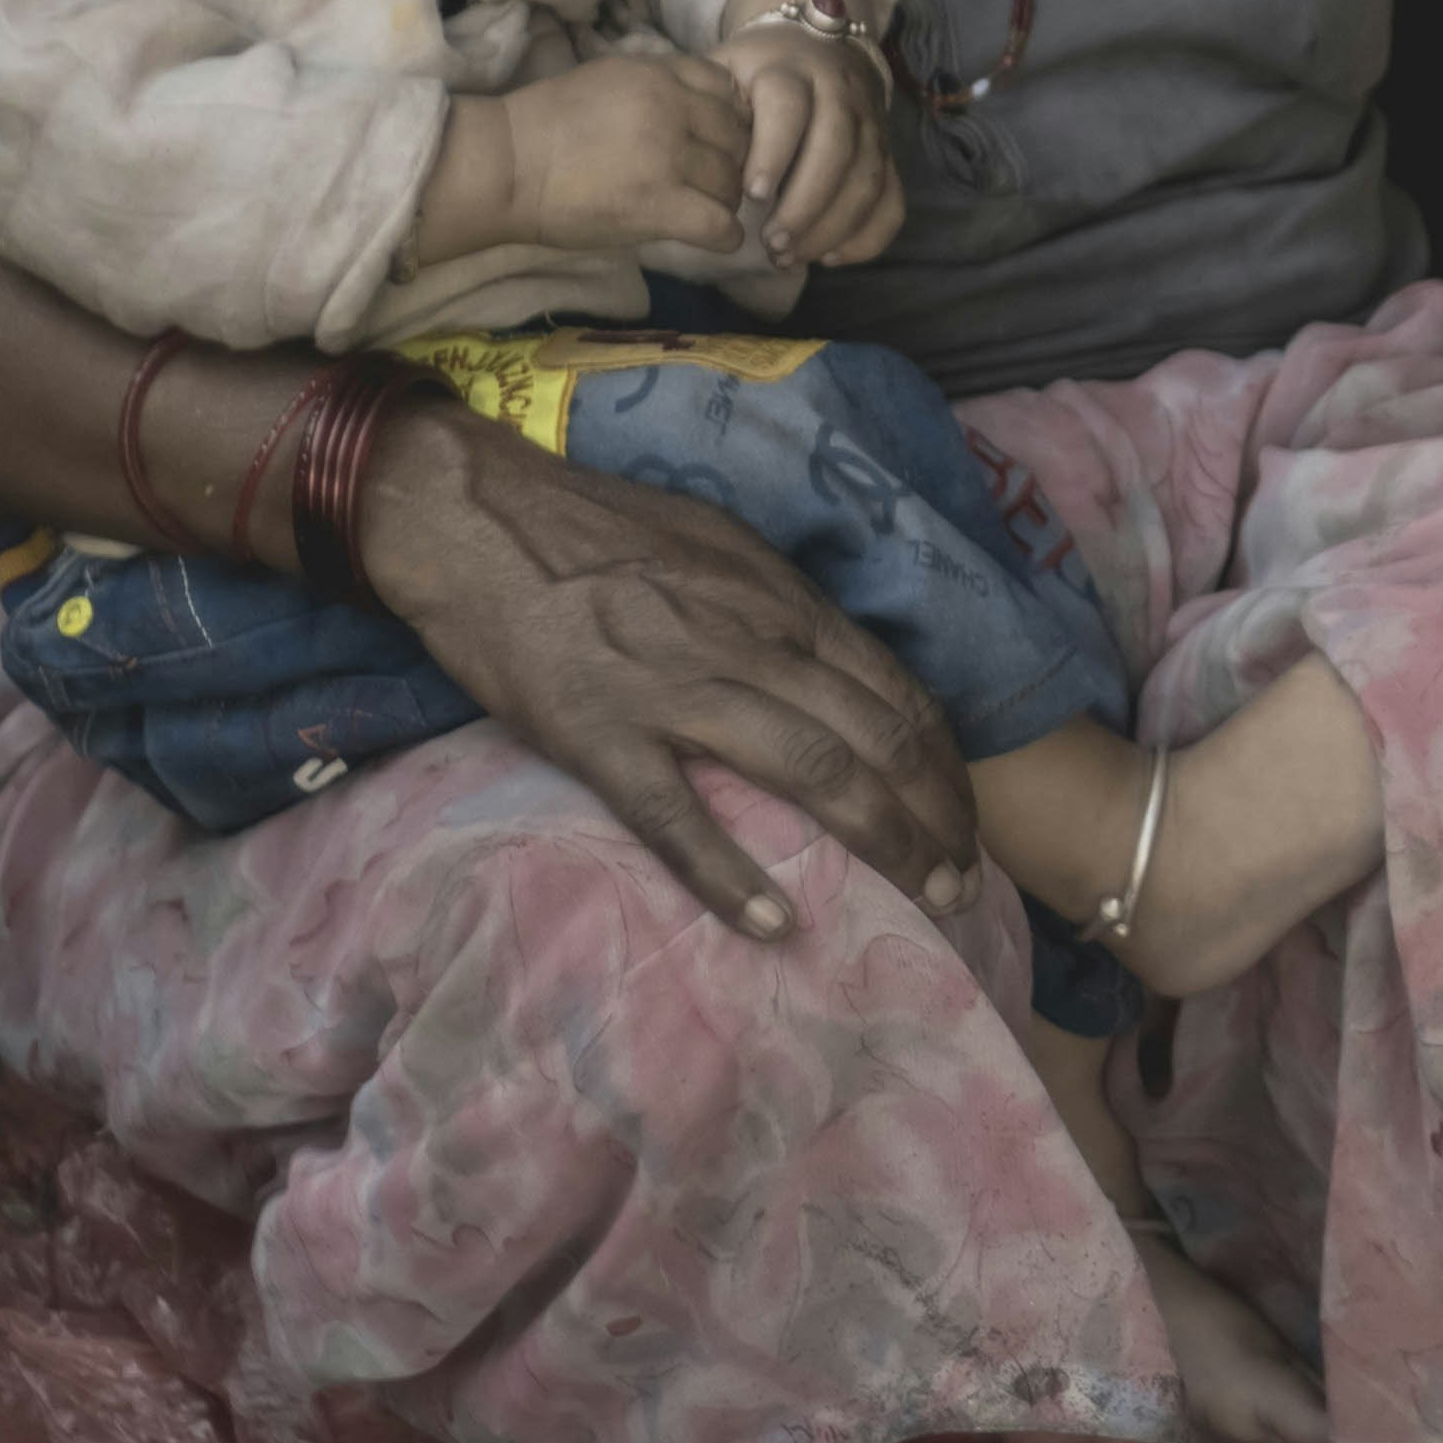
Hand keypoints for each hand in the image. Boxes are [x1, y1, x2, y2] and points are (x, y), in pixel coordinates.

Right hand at [347, 396, 982, 932]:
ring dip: (884, 842)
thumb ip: (783, 612)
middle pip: (880, 741)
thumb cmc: (600, 531)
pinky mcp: (598, 732)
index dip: (947, 769)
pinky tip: (773, 924)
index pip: (900, 696)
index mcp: (785, 604)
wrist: (476, 518)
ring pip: (814, 773)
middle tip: (964, 888)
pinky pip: (674, 815)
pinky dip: (729, 875)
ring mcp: (676, 689)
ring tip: (925, 904)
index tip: (966, 825)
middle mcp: (753, 644)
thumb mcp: (724, 549)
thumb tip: (838, 671)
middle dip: (939, 820)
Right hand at [492, 51, 761, 254]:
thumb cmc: (543, 126)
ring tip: (703, 209)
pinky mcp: (660, 205)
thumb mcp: (608, 80)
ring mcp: (669, 157)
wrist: (503, 165)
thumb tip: (701, 105)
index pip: (728, 91)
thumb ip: (657, 87)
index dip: (728, 119)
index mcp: (658, 74)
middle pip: (738, 138)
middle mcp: (672, 108)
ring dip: (725, 200)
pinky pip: (721, 226)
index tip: (712, 141)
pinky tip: (712, 237)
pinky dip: (725, 237)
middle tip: (710, 183)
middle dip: (732, 162)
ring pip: (733, 182)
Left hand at [716, 27, 905, 265]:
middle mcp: (840, 93)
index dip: (774, 152)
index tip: (751, 196)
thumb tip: (681, 161)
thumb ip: (707, 105)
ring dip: (832, 226)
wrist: (817, 46)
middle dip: (805, 203)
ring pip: (868, 179)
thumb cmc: (756, 72)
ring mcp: (872, 123)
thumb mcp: (726, 69)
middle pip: (837, 149)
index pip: (790, 108)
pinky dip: (868, 236)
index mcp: (792, 70)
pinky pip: (893, 199)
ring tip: (789, 257)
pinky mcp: (889, 153)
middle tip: (771, 243)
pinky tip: (830, 258)